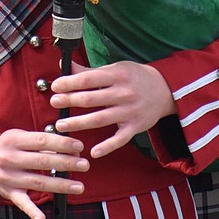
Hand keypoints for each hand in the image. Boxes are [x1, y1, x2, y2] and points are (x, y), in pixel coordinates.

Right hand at [0, 129, 88, 218]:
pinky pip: (21, 203)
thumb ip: (42, 142)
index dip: (62, 144)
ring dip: (61, 185)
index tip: (79, 147)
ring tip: (79, 186)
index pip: (42, 140)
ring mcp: (8, 177)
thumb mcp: (22, 137)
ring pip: (38, 182)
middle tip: (85, 165)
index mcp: (13, 140)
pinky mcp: (8, 193)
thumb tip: (70, 151)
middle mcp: (9, 158)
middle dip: (66, 163)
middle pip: (42, 162)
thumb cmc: (11, 146)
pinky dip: (31, 212)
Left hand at [50, 61, 174, 158]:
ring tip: (61, 125)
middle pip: (91, 99)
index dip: (69, 83)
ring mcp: (130, 111)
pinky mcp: (135, 127)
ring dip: (78, 123)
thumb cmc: (134, 77)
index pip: (88, 79)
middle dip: (70, 101)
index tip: (55, 86)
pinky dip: (107, 147)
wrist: (165, 90)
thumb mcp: (114, 68)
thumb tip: (64, 66)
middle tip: (54, 102)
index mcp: (118, 75)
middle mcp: (124, 93)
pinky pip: (119, 139)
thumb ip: (89, 71)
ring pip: (100, 119)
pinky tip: (93, 152)